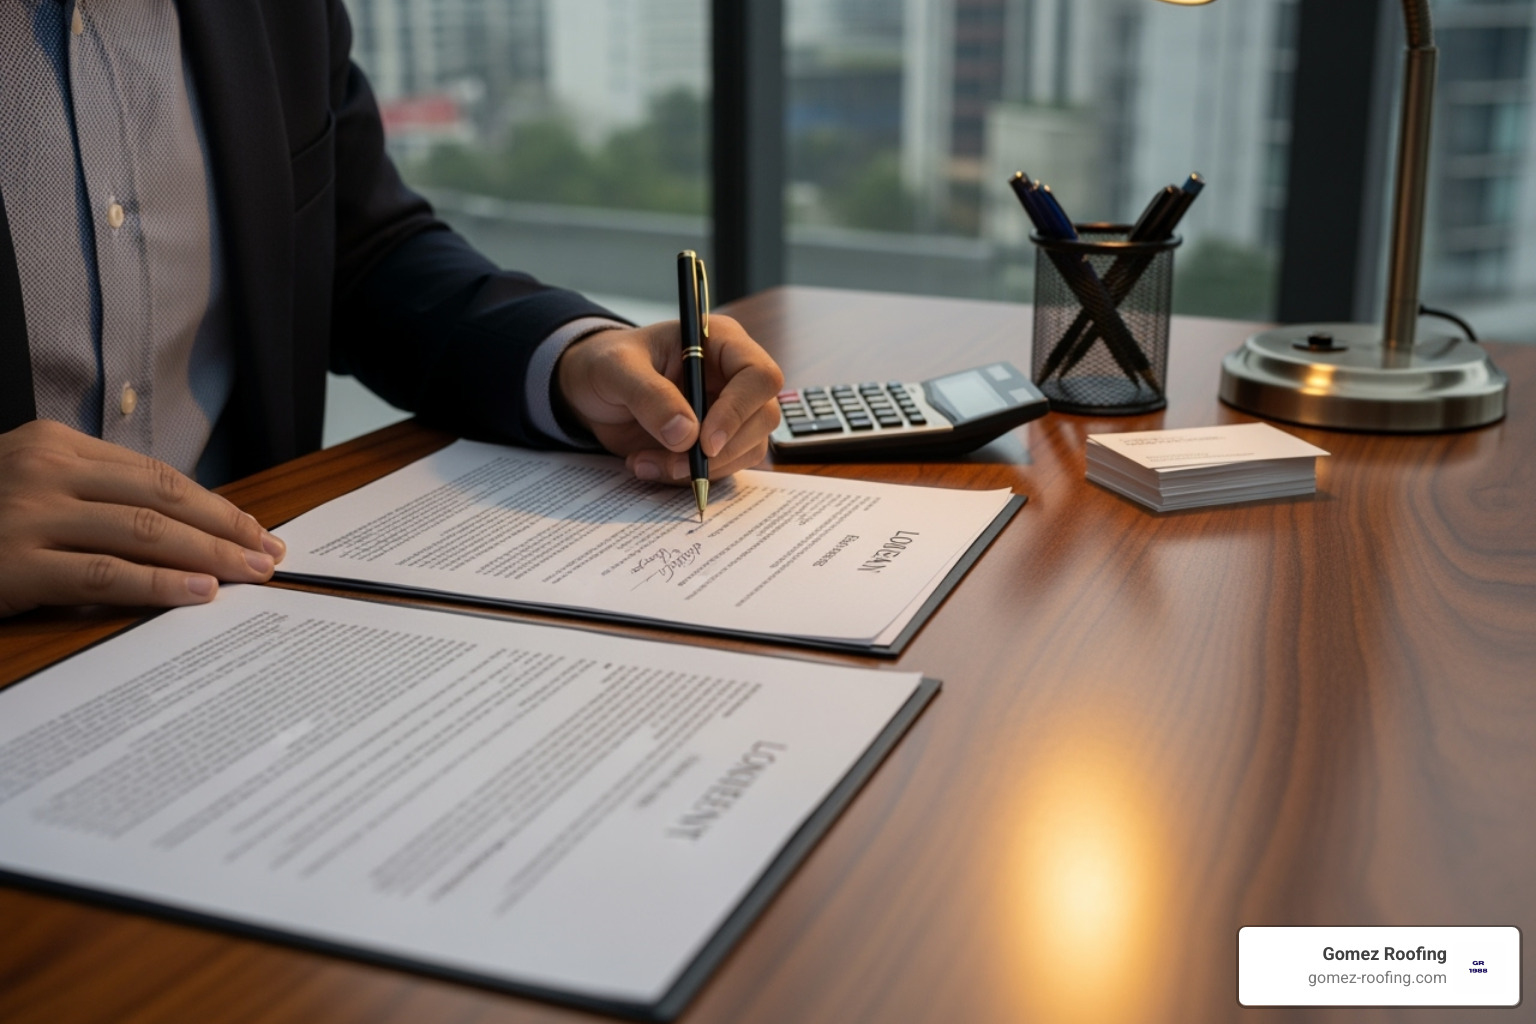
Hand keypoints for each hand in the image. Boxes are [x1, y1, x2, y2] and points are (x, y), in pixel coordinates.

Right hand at [0, 420, 286, 616]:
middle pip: (162, 499)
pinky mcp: (15, 564)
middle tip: (270, 554)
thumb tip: (185, 527)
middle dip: (226, 529)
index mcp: (57, 445)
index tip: (255, 529)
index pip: (158, 475)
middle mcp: (46, 471)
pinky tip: (197, 592)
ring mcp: (28, 516)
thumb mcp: (35, 486)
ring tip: (249, 575)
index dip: (216, 505)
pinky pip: (105, 575)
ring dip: (207, 556)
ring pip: (143, 532)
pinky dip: (160, 583)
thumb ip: (97, 495)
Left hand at [555, 315, 783, 481]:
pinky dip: (688, 477)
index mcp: (720, 342)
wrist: (591, 390)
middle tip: (672, 463)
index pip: (758, 376)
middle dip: (720, 451)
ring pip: (747, 450)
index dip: (738, 411)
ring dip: (701, 469)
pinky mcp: (717, 442)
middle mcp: (733, 377)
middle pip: (762, 418)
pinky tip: (650, 466)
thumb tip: (686, 434)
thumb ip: (648, 395)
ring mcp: (729, 412)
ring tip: (645, 462)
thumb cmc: (606, 364)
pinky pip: (723, 468)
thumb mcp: (616, 369)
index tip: (704, 442)